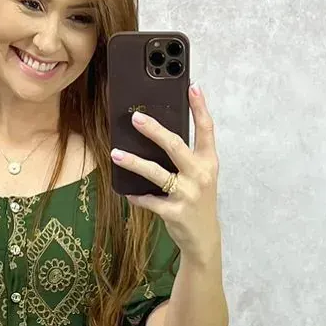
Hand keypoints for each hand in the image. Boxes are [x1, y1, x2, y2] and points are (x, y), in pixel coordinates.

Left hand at [110, 84, 219, 257]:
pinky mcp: (174, 212)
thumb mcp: (201, 176)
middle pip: (175, 146)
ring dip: (134, 162)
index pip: (206, 130)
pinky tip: (128, 192)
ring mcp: (188, 194)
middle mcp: (200, 175)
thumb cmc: (198, 200)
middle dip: (155, 130)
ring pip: (156, 173)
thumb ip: (188, 156)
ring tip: (116, 153)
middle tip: (136, 118)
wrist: (204, 238)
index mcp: (209, 162)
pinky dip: (137, 196)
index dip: (200, 107)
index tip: (192, 87)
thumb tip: (160, 133)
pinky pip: (149, 200)